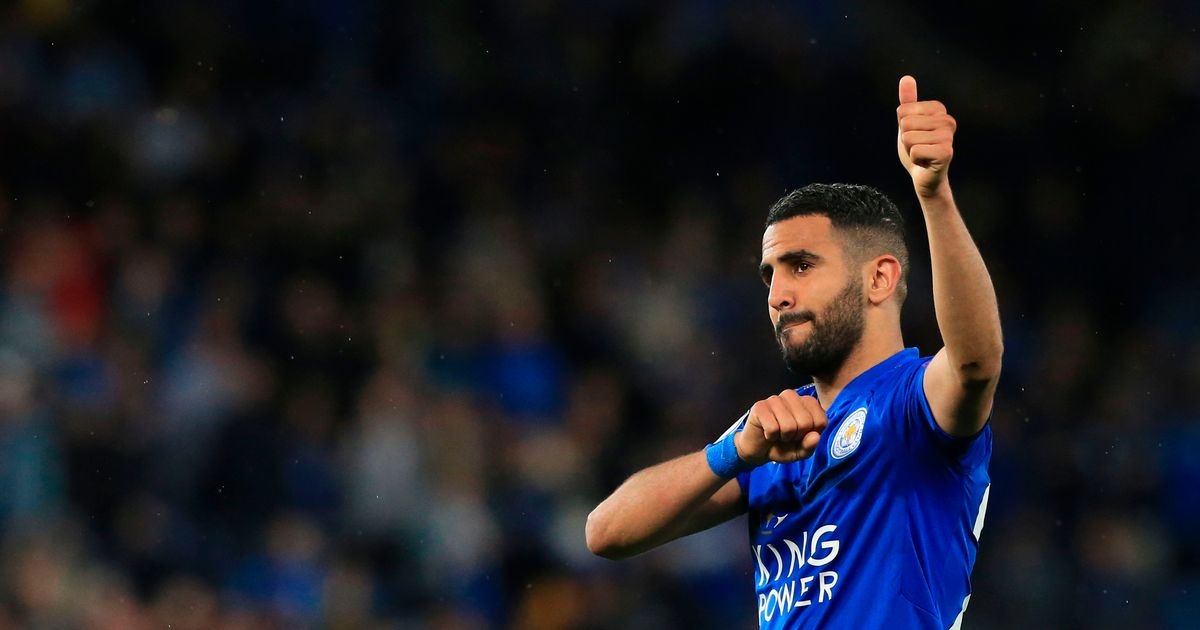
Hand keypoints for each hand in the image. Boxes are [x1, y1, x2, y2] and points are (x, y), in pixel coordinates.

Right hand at [736, 390, 827, 464]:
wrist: (758, 451)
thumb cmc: (782, 447)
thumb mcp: (800, 452)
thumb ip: (810, 446)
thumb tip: (815, 436)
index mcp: (807, 403)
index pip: (821, 421)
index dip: (811, 435)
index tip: (801, 436)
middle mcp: (792, 396)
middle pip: (805, 422)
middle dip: (796, 437)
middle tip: (787, 436)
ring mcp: (775, 399)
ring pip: (789, 425)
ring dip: (782, 436)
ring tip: (777, 434)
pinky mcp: (760, 406)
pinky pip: (773, 428)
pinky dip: (770, 436)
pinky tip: (767, 433)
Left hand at [896, 75, 955, 197]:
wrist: (924, 176)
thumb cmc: (916, 148)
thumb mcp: (908, 123)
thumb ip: (908, 101)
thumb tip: (906, 78)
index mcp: (939, 109)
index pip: (903, 110)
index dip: (902, 126)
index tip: (915, 135)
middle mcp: (947, 120)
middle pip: (905, 123)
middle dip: (905, 139)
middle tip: (918, 146)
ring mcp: (948, 136)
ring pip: (908, 138)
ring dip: (910, 150)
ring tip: (921, 154)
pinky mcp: (946, 153)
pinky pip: (915, 151)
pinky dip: (915, 160)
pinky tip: (925, 162)